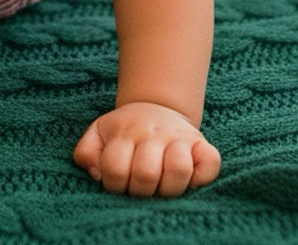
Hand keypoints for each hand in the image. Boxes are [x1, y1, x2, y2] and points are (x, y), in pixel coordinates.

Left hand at [73, 102, 220, 197]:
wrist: (156, 105)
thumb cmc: (125, 131)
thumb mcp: (99, 134)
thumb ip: (86, 152)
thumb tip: (97, 173)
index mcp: (124, 132)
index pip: (115, 169)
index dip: (114, 185)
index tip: (119, 185)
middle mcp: (152, 133)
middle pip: (146, 174)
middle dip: (140, 191)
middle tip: (140, 188)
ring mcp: (179, 138)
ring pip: (179, 169)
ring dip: (169, 187)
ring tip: (162, 186)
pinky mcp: (202, 144)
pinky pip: (210, 162)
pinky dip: (202, 176)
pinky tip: (190, 178)